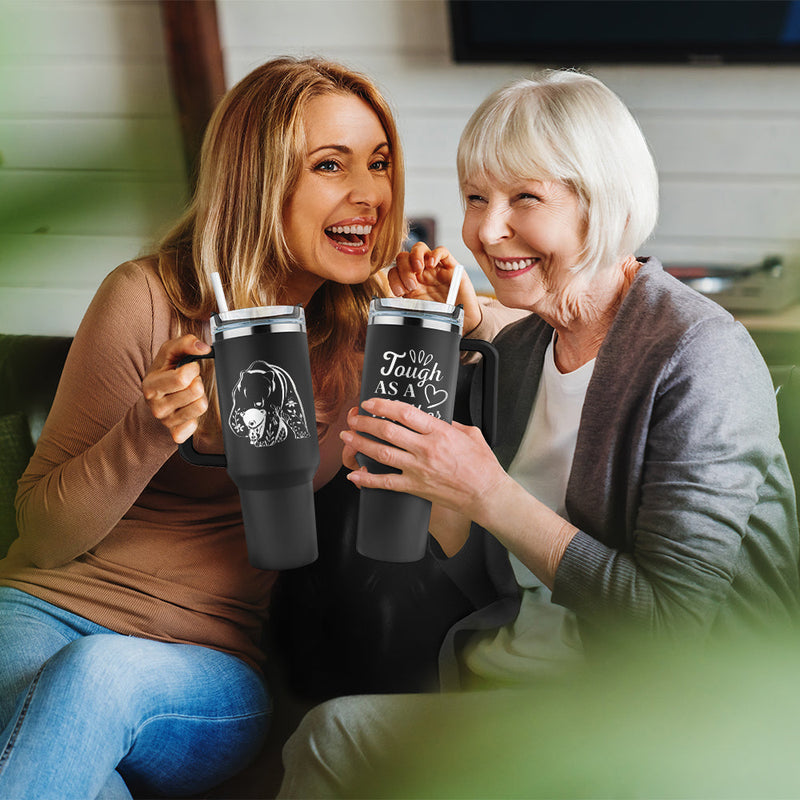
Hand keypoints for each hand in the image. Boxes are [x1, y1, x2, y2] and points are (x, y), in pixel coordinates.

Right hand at [142, 335, 210, 442]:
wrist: (155, 398)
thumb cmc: (164, 373)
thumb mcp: (170, 352)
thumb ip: (186, 343)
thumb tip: (203, 348)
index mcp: (150, 385)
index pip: (183, 377)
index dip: (193, 369)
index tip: (189, 368)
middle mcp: (155, 405)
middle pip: (195, 391)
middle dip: (197, 382)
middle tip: (190, 382)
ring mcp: (165, 421)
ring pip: (200, 406)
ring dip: (200, 397)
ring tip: (189, 394)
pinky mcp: (175, 433)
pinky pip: (194, 426)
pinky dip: (196, 416)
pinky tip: (188, 409)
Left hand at [340, 397, 506, 526]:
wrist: (487, 495)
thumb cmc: (482, 466)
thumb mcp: (471, 434)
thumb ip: (450, 423)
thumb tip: (437, 417)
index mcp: (440, 432)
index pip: (405, 413)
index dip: (383, 405)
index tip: (371, 402)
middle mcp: (426, 449)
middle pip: (387, 431)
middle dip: (365, 422)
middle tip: (354, 417)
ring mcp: (419, 469)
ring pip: (382, 453)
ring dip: (361, 443)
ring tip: (348, 436)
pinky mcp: (415, 487)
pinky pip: (386, 483)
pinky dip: (368, 479)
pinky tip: (355, 474)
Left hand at [388, 242, 481, 332]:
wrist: (465, 320)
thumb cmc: (443, 316)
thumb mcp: (419, 311)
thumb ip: (406, 304)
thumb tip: (389, 304)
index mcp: (410, 282)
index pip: (395, 270)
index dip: (394, 278)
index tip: (399, 292)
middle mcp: (420, 273)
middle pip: (404, 257)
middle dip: (403, 269)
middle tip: (410, 286)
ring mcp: (435, 267)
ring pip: (419, 248)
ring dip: (414, 257)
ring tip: (418, 270)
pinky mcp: (451, 265)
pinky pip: (441, 251)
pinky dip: (435, 254)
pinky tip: (432, 264)